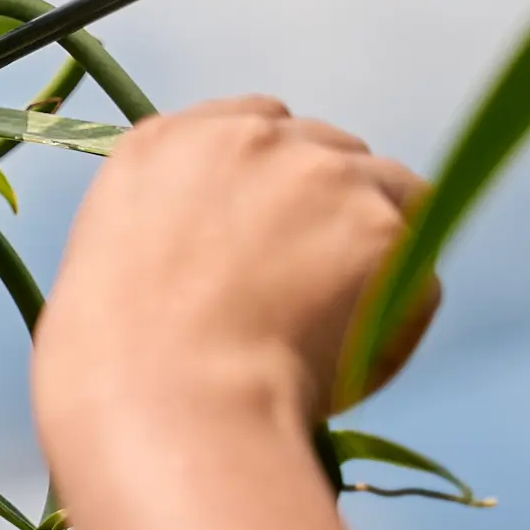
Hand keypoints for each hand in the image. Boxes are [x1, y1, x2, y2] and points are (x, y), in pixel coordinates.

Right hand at [31, 99, 437, 529]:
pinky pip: (417, 275)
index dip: (274, 181)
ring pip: (390, 194)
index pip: (254, 124)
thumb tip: (227, 258)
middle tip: (313, 292)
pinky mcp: (380, 224)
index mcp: (166, 142)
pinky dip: (397, 323)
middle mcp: (248, 137)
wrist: (167, 405)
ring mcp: (322, 172)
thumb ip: (172, 230)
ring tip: (337, 335)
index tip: (275, 234)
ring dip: (376, 250)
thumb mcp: (112, 268)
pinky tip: (346, 371)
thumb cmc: (116, 374)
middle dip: (330, 208)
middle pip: (329, 149)